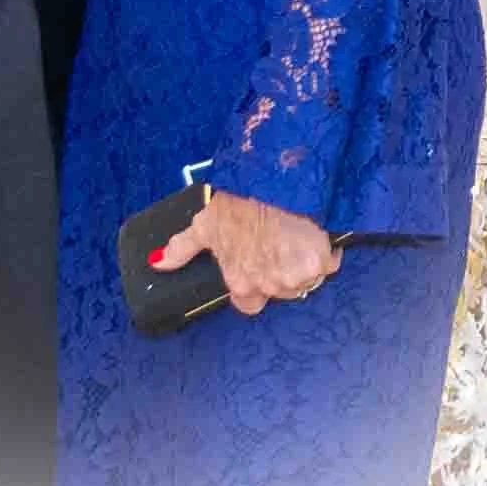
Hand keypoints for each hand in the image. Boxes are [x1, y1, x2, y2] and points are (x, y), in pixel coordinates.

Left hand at [152, 189, 341, 316]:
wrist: (271, 182)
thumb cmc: (237, 201)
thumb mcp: (205, 223)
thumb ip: (183, 247)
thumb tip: (158, 263)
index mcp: (240, 282)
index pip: (248, 303)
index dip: (254, 283)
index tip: (257, 263)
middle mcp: (267, 287)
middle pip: (281, 291)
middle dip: (282, 271)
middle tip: (278, 242)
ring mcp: (294, 279)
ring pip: (305, 280)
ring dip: (304, 262)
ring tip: (294, 232)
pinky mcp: (319, 264)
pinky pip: (328, 263)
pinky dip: (326, 250)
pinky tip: (314, 230)